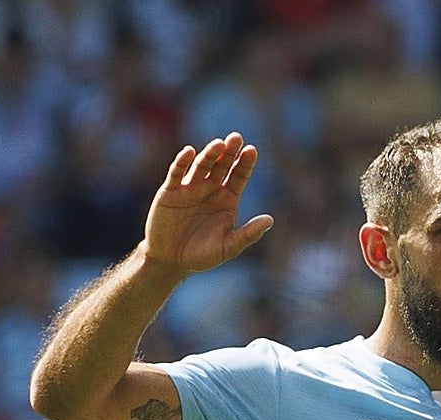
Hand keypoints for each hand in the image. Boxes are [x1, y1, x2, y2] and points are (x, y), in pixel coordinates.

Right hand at [142, 132, 273, 273]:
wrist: (172, 261)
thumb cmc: (203, 255)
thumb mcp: (229, 247)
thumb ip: (249, 234)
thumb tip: (270, 220)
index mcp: (227, 199)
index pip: (238, 176)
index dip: (245, 163)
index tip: (252, 150)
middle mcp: (210, 189)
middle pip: (222, 165)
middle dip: (230, 152)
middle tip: (236, 137)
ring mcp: (190, 188)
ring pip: (202, 165)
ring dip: (210, 154)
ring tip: (219, 144)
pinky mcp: (170, 191)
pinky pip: (177, 173)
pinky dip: (183, 162)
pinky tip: (190, 152)